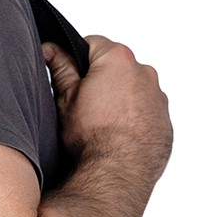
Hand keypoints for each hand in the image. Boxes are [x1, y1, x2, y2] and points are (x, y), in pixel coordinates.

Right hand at [42, 36, 172, 183]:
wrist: (117, 173)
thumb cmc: (92, 136)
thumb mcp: (65, 98)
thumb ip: (60, 67)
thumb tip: (51, 48)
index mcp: (118, 59)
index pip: (93, 43)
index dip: (76, 59)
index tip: (69, 77)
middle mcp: (145, 73)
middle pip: (116, 67)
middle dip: (101, 79)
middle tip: (83, 103)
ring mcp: (158, 98)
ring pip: (133, 90)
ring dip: (119, 99)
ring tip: (101, 123)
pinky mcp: (165, 123)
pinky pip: (146, 113)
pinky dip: (134, 119)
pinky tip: (117, 136)